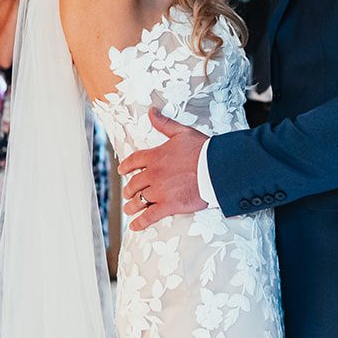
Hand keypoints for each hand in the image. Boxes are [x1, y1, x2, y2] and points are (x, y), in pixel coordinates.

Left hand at [118, 109, 207, 230]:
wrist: (215, 168)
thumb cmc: (202, 149)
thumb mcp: (182, 132)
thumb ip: (164, 123)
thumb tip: (151, 111)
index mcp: (155, 156)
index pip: (134, 161)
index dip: (126, 167)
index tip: (122, 171)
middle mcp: (153, 174)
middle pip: (134, 184)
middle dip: (129, 190)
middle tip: (128, 193)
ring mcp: (159, 191)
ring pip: (138, 201)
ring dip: (131, 206)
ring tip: (129, 210)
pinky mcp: (168, 205)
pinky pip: (149, 216)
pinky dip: (140, 222)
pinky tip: (134, 226)